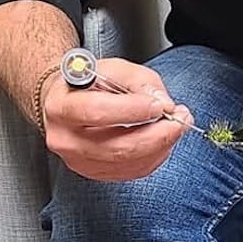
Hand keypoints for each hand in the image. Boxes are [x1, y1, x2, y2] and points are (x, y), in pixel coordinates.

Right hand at [39, 57, 192, 180]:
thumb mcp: (113, 68)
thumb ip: (139, 81)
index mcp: (62, 108)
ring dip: (162, 145)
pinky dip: (155, 155)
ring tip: (176, 125)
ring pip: (130, 162)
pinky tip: (162, 139)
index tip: (159, 104)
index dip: (133, 110)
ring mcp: (79, 161)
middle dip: (158, 134)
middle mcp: (66, 140)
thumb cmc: (89, 83)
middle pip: (118, 147)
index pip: (98, 112)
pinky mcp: (96, 173)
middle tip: (180, 118)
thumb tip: (163, 104)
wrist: (69, 102)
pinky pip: (134, 170)